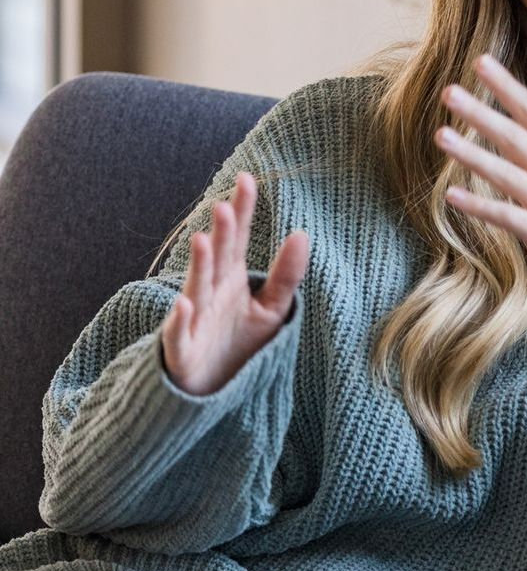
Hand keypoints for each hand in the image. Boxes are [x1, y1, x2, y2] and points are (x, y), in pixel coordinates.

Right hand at [160, 171, 309, 395]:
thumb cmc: (239, 345)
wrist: (212, 391)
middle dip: (221, 234)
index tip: (247, 179)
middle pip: (218, 259)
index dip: (242, 210)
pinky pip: (179, 335)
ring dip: (199, 266)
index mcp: (231, 278)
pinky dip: (180, 321)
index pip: (239, 238)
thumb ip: (286, 275)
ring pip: (196, 289)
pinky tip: (184, 304)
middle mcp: (210, 293)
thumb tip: (302, 234)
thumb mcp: (271, 309)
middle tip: (223, 205)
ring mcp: (194, 321)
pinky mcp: (183, 352)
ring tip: (203, 241)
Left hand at [435, 54, 526, 304]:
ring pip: (508, 175)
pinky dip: (481, 207)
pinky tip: (452, 195)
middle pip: (517, 138)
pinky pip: (510, 219)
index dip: (508, 87)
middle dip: (481, 113)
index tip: (481, 62)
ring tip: (442, 135)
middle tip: (448, 91)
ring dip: (473, 155)